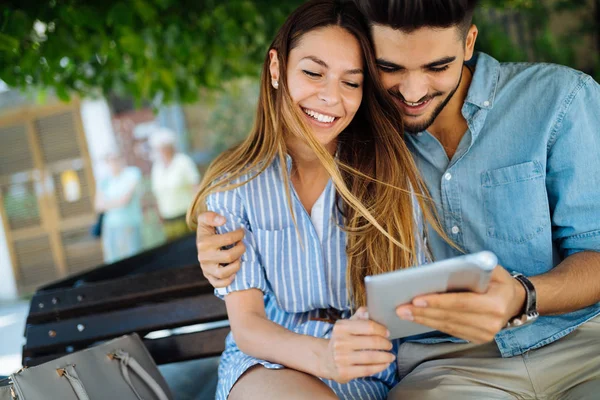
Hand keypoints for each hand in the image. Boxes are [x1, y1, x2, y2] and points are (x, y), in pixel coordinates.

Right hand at [196, 211, 244, 287]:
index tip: (242, 232)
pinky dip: (228, 280)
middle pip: (229, 256)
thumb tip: (223, 220)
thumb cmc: (208, 229)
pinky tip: (234, 272)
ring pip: (224, 273)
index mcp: (203, 243)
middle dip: (241, 249)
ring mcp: (206, 269)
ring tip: (239, 257)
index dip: (239, 234)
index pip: (227, 239)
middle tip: (242, 244)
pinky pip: (219, 284)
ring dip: (237, 265)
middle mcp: (203, 257)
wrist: (201, 243)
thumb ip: (211, 216)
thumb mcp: (205, 219)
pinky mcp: (209, 277)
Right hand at [320, 307, 394, 383]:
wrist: (326, 360)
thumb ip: (359, 317)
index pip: (368, 326)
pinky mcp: (344, 372)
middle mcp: (340, 342)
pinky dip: (380, 367)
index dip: (381, 329)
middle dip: (385, 344)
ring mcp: (341, 358)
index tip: (387, 333)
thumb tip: (368, 310)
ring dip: (385, 357)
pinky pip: (367, 370)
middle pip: (371, 342)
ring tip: (391, 356)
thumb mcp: (347, 326)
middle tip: (390, 345)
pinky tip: (385, 364)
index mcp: (341, 327)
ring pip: (371, 357)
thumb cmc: (342, 340)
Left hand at [395, 265, 525, 343]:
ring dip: (423, 320)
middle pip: (450, 317)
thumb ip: (471, 269)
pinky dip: (432, 324)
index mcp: (496, 303)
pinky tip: (417, 318)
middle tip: (401, 307)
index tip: (416, 300)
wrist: (514, 300)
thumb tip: (439, 271)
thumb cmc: (497, 280)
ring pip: (447, 326)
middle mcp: (491, 323)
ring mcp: (484, 334)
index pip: (462, 303)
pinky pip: (450, 330)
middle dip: (423, 313)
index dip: (438, 302)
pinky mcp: (477, 338)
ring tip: (403, 313)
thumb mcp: (490, 268)